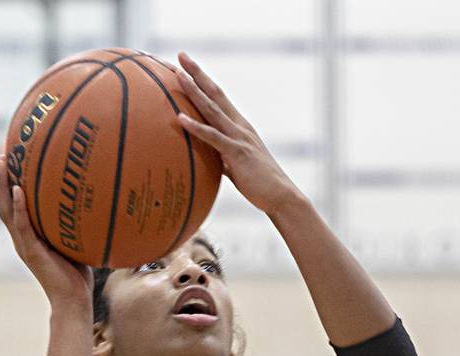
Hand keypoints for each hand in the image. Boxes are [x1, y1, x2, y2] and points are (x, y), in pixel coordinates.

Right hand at [0, 156, 92, 308]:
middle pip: (4, 204)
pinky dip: (19, 208)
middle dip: (1, 180)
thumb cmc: (78, 275)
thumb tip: (92, 200)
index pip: (14, 207)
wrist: (73, 301)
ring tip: (3, 164)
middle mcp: (22, 239)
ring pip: (7, 211)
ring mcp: (24, 245)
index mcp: (29, 237)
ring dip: (3, 187)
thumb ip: (74, 224)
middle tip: (2, 156)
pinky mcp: (31, 252)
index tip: (12, 162)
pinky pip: (22, 226)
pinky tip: (18, 190)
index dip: (10, 186)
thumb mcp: (75, 243)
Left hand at [174, 51, 302, 216]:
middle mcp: (239, 126)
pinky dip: (196, 127)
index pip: (218, 97)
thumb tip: (207, 158)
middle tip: (181, 55)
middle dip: (197, 73)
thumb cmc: (258, 183)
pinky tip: (180, 118)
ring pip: (212, 109)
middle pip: (215, 93)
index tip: (187, 65)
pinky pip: (213, 137)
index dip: (203, 80)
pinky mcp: (237, 153)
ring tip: (178, 76)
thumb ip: (221, 157)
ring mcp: (238, 137)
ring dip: (194, 91)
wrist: (280, 196)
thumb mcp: (235, 165)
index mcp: (239, 126)